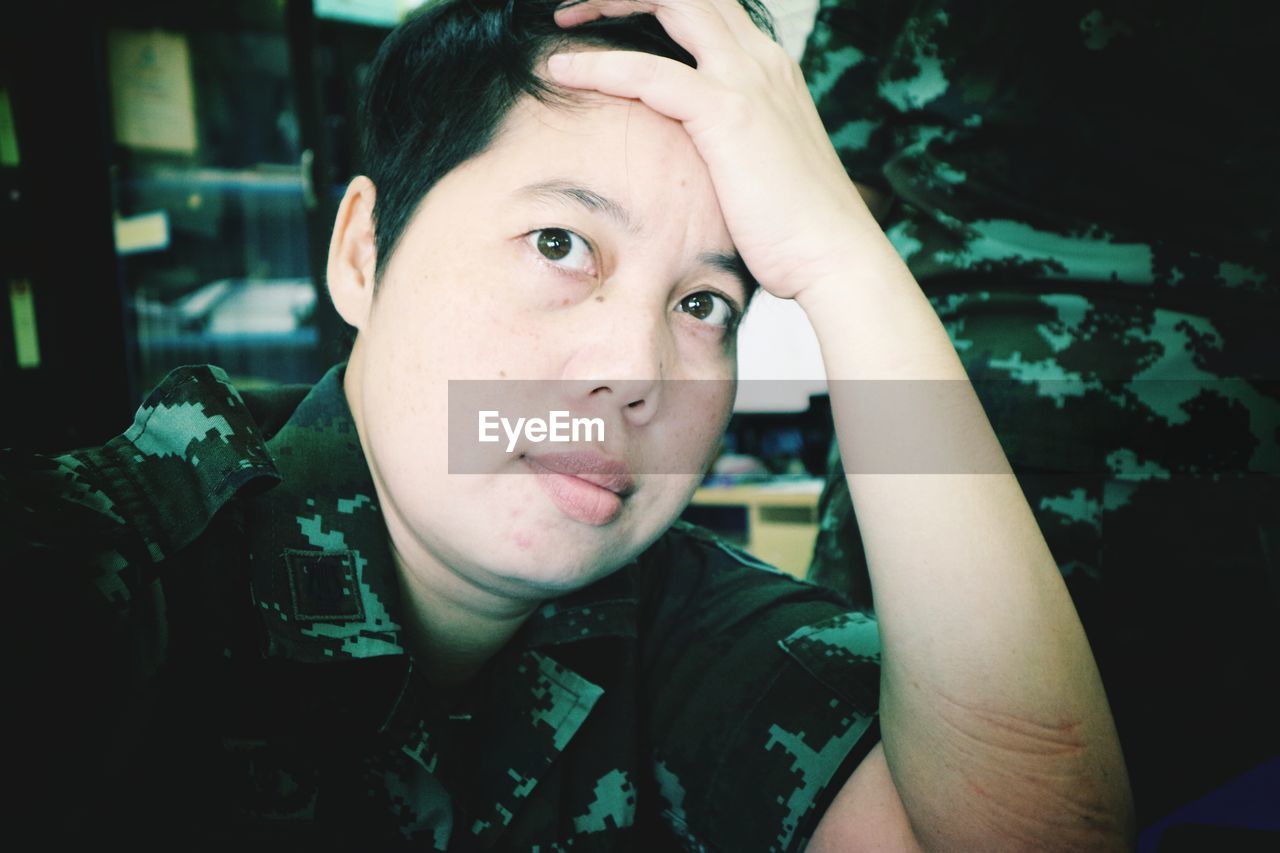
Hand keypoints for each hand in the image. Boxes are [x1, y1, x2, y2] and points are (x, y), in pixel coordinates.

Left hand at [548, 0, 879, 300]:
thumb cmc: (796, 228)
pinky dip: (599, 66)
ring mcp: (748, 81)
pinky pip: (648, 72)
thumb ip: (728, 142)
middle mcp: (761, 61)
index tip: (609, 17)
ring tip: (562, 19)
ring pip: (671, 4)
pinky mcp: (729, 113)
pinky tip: (561, 68)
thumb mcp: (759, 166)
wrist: (834, 257)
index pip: (707, 8)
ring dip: (610, 1)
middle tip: (574, 7)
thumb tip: (692, 156)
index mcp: (769, 69)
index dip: (655, 3)